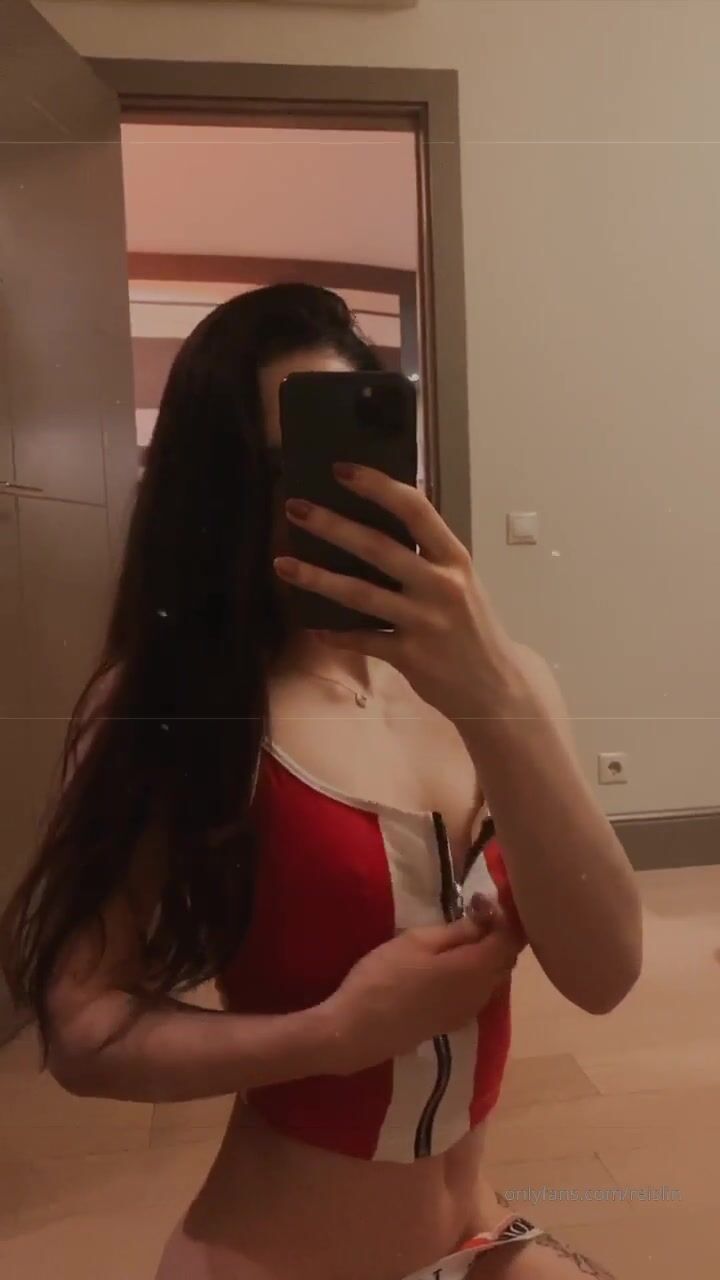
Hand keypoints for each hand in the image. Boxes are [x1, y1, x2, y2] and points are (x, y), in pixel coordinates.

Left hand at [275, 466, 529, 725]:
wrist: (496, 685)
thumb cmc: (472, 626)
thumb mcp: (462, 582)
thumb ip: (427, 556)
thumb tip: (377, 521)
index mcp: (454, 560)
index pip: (415, 510)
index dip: (377, 486)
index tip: (341, 470)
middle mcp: (440, 586)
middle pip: (377, 547)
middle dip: (331, 525)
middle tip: (294, 508)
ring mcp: (424, 623)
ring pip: (360, 594)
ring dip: (316, 577)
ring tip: (282, 563)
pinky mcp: (409, 657)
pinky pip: (362, 639)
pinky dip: (334, 633)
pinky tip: (311, 625)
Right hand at [324, 912, 519, 1076]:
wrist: (358, 1031)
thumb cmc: (385, 977)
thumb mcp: (418, 941)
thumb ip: (458, 930)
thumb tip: (488, 915)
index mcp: (477, 968)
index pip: (511, 939)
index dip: (504, 916)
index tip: (480, 898)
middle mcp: (483, 992)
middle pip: (506, 959)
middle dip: (497, 933)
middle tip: (472, 911)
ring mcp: (470, 1011)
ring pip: (493, 976)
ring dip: (485, 954)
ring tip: (460, 935)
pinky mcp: (455, 1022)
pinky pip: (478, 992)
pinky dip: (474, 973)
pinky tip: (450, 965)